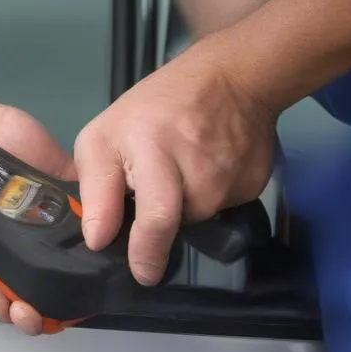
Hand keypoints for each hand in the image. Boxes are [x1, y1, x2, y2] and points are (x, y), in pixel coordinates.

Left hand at [73, 37, 278, 285]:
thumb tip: (97, 238)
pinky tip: (202, 172)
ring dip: (180, 211)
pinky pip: (223, 209)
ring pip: (198, 219)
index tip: (140, 272)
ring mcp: (230, 177)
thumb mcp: (103, 136)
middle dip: (157, 240)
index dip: (145, 251)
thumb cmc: (151, 110)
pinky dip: (207, 201)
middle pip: (176, 223)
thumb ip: (95, 187)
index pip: (154, 216)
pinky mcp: (254, 184)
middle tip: (146, 246)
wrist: (230, 79)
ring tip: (173, 178)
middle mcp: (196, 166)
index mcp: (151, 148)